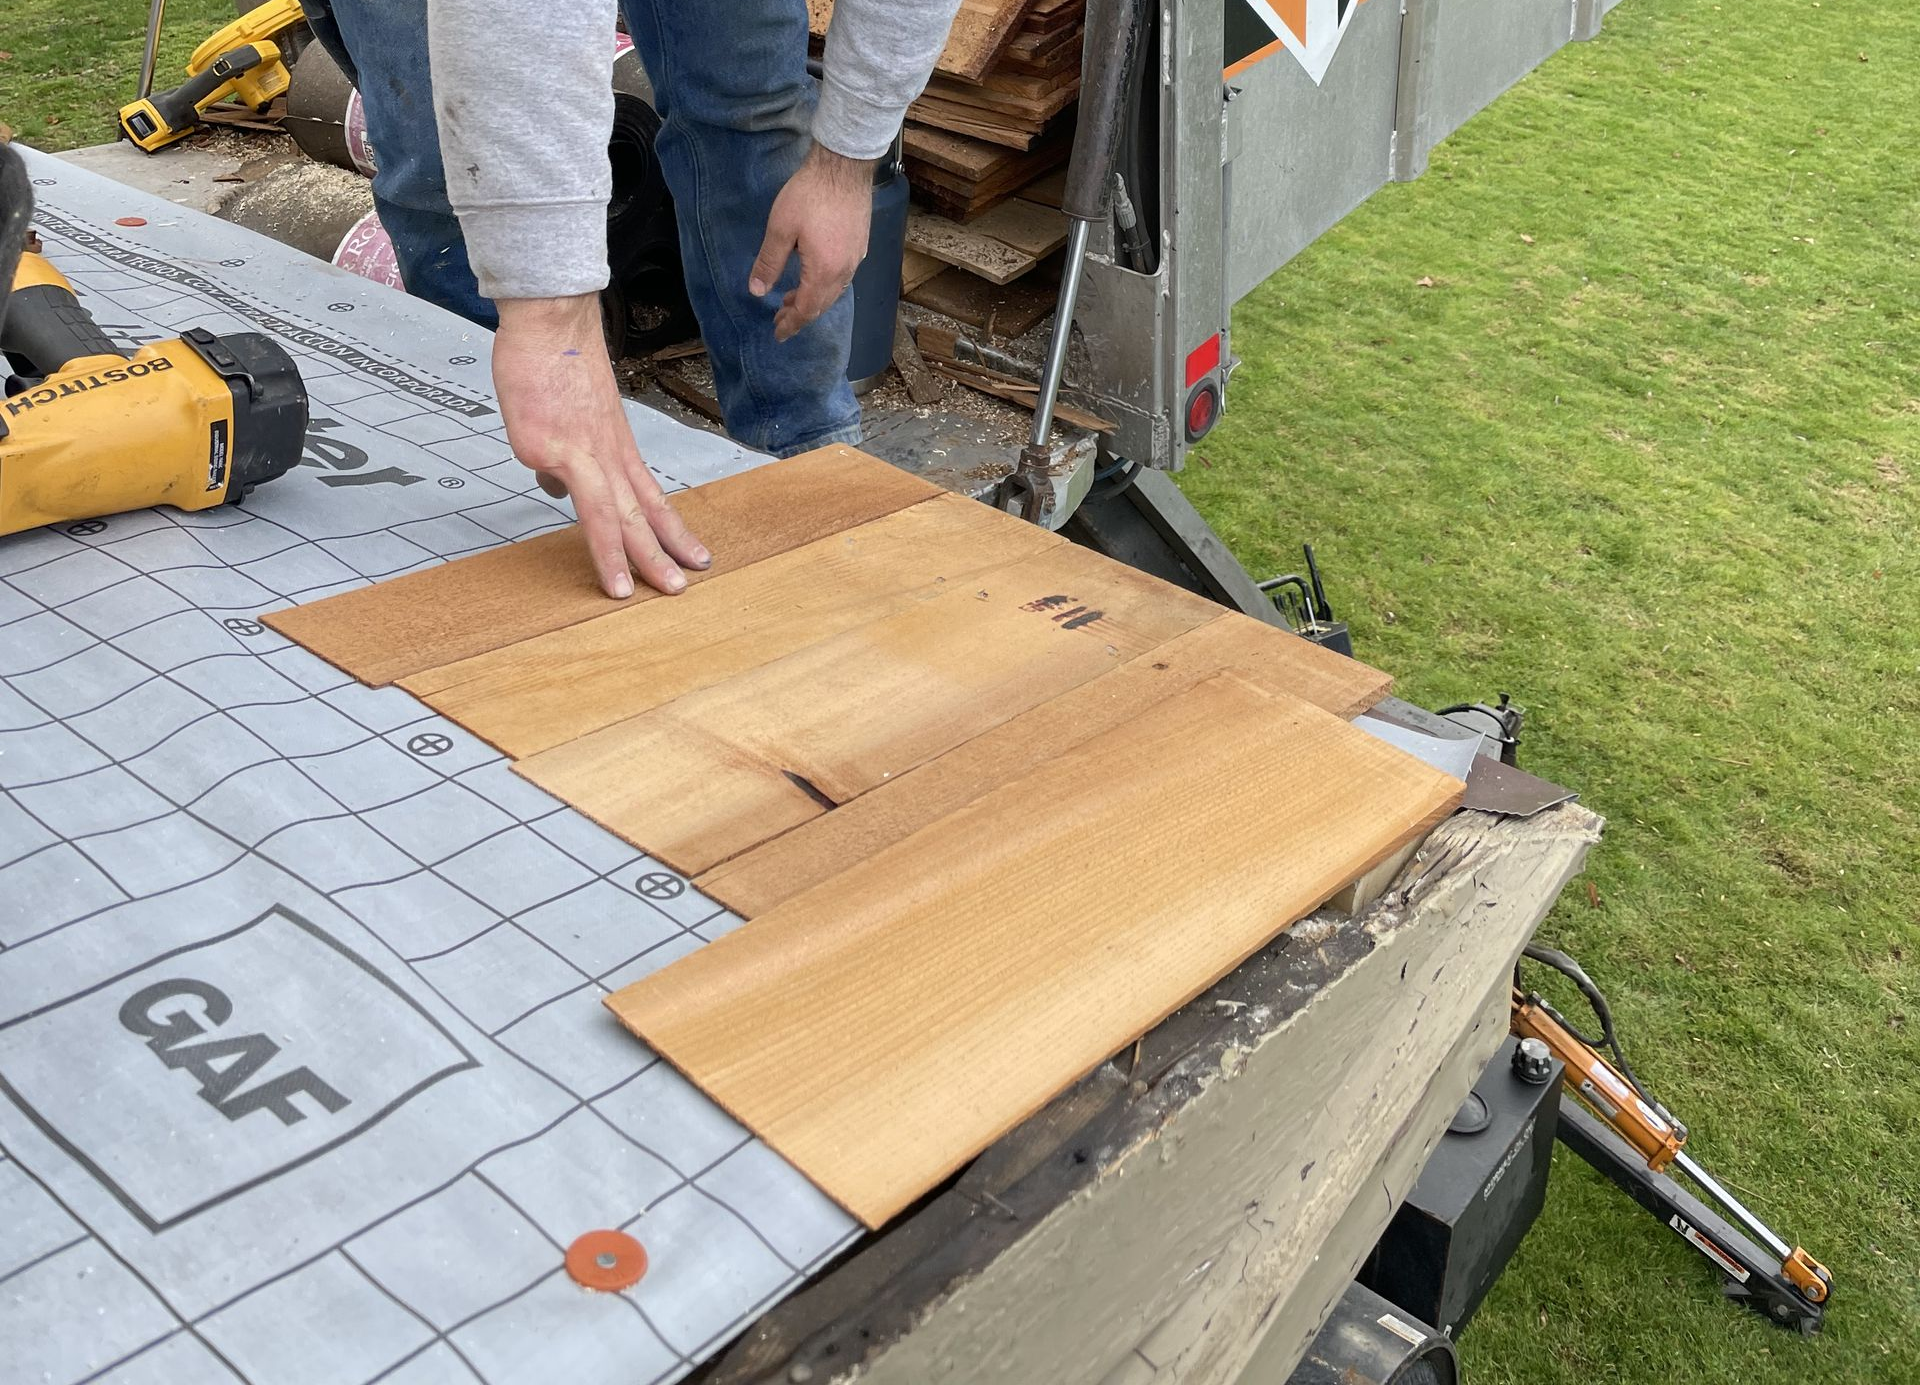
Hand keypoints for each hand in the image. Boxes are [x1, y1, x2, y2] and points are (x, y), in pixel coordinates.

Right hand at [492, 295, 709, 597]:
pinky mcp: (554, 449)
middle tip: (686, 585)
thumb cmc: (551, 359)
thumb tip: (556, 487)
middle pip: (645, 511)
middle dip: (667, 552)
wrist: (547, 320)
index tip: (692, 554)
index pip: (649, 496)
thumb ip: (565, 454)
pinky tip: (609, 572)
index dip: (670, 528)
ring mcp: (583, 453)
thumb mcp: (563, 413)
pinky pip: (586, 504)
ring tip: (658, 590)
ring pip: (622, 516)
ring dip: (642, 558)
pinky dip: (602, 543)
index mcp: (613, 446)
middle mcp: (608, 453)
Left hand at [749, 144, 875, 342]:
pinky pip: (841, 278)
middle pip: (822, 305)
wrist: (843, 166)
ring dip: (812, 300)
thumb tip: (757, 291)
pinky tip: (813, 277)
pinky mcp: (859, 246)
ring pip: (833, 292)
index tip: (778, 334)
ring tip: (791, 300)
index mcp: (823, 271)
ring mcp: (855, 259)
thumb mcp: (780, 228)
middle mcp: (844, 271)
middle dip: (800, 316)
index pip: (806, 309)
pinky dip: (824, 286)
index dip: (791, 324)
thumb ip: (769, 262)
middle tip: (780, 320)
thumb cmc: (810, 194)